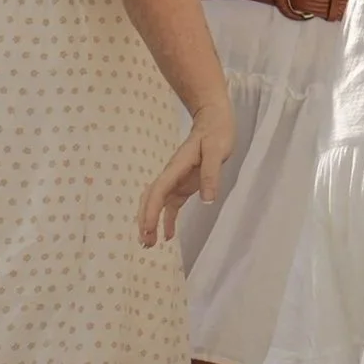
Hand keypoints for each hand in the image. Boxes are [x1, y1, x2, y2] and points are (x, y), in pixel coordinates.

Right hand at [139, 100, 233, 247]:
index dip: (151, 211)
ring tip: (150, 245)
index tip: (148, 229)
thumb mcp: (217, 150)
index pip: (158, 191)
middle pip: (151, 200)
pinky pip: (171, 205)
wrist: (214, 119)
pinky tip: (169, 236)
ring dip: (152, 223)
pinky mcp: (184, 185)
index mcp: (176, 167)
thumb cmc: (216, 132)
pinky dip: (168, 220)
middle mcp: (171, 176)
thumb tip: (207, 200)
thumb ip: (211, 174)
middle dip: (145, 221)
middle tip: (146, 243)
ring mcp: (176, 181)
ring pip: (157, 204)